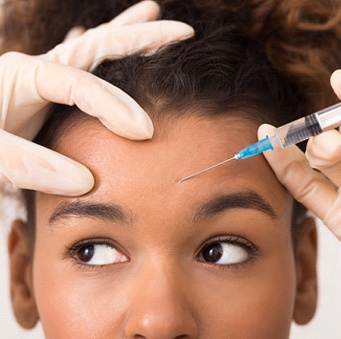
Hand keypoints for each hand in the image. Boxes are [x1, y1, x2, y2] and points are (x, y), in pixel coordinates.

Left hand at [0, 0, 193, 195]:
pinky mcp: (47, 97)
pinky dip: (102, 57)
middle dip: (141, 38)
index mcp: (24, 76)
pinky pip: (83, 72)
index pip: (82, 84)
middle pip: (99, 46)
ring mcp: (45, 81)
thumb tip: (86, 181)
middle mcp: (39, 71)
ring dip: (126, 36)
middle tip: (179, 30)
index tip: (144, 132)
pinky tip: (108, 43)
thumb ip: (29, 164)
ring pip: (95, 51)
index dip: (116, 106)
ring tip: (154, 17)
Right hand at [258, 69, 340, 248]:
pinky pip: (303, 186)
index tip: (339, 82)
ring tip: (335, 152)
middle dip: (331, 129)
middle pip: (336, 135)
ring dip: (316, 147)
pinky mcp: (334, 214)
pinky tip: (268, 145)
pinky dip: (283, 166)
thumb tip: (339, 80)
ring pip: (319, 159)